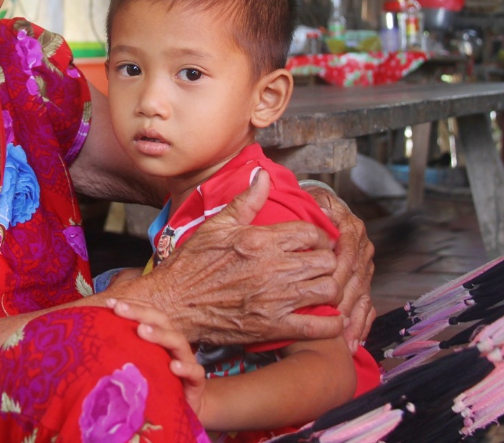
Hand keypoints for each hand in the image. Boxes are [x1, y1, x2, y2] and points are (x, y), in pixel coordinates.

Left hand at [108, 299, 207, 417]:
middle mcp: (174, 345)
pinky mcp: (196, 382)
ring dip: (160, 334)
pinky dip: (185, 368)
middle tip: (120, 308)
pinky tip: (173, 366)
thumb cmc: (160, 381)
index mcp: (161, 337)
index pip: (148, 315)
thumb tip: (96, 338)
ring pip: (178, 341)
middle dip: (140, 312)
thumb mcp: (142, 364)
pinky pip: (195, 372)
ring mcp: (187, 361)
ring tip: (142, 330)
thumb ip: (126, 349)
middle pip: (162, 321)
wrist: (186, 405)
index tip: (110, 302)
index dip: (131, 306)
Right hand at [113, 170, 343, 346]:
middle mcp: (273, 268)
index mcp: (261, 240)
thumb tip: (262, 175)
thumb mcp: (217, 225)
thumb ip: (246, 201)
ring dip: (329, 288)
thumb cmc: (192, 264)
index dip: (319, 236)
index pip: (311, 232)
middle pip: (326, 261)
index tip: (315, 243)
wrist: (173, 303)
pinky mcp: (272, 327)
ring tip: (320, 288)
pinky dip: (329, 323)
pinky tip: (327, 318)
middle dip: (327, 261)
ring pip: (327, 290)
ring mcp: (275, 299)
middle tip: (320, 265)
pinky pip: (316, 327)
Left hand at [304, 184, 375, 346]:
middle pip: (356, 277)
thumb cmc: (310, 208)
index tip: (326, 285)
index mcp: (350, 227)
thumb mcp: (308, 200)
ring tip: (343, 338)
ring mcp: (365, 267)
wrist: (325, 207)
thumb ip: (311, 205)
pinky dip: (360, 324)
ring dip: (353, 318)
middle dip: (344, 299)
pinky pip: (366, 306)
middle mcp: (361, 248)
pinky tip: (352, 341)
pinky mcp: (363, 282)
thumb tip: (309, 204)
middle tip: (332, 318)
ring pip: (362, 294)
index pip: (346, 252)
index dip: (337, 270)